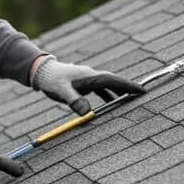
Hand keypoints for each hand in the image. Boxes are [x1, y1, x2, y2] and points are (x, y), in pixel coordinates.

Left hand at [31, 55, 145, 115]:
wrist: (41, 72)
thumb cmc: (52, 80)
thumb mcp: (62, 91)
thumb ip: (74, 101)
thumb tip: (87, 112)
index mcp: (90, 76)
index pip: (113, 80)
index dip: (128, 85)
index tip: (141, 90)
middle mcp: (92, 76)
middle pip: (114, 82)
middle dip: (128, 88)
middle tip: (142, 94)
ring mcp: (88, 79)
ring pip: (108, 86)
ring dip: (118, 93)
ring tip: (130, 101)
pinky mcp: (83, 84)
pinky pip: (100, 89)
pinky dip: (107, 95)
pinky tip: (110, 103)